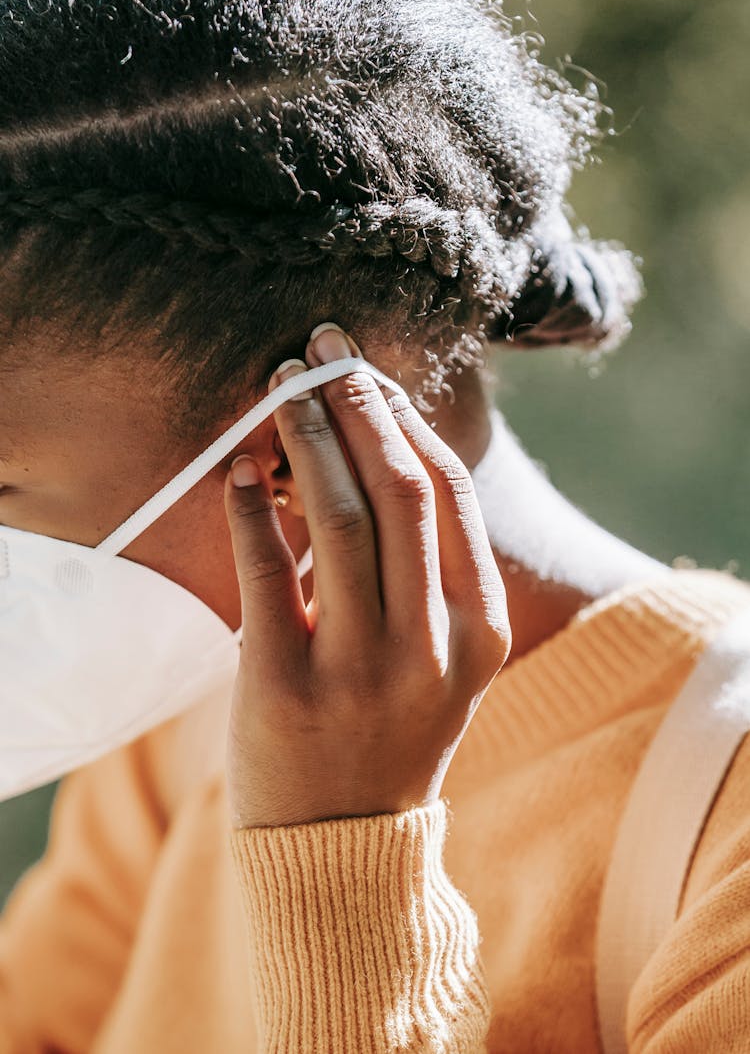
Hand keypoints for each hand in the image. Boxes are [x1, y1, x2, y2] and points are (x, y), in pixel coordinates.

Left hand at [224, 327, 510, 828]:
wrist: (342, 847)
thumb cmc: (388, 729)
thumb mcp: (439, 657)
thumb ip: (422, 569)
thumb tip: (362, 446)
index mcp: (480, 629)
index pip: (450, 491)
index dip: (404, 416)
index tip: (365, 369)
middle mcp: (431, 645)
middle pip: (399, 488)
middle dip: (356, 403)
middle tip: (316, 353)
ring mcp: (362, 670)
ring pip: (339, 517)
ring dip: (306, 437)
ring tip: (278, 391)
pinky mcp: (286, 690)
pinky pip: (266, 574)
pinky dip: (250, 509)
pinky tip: (240, 472)